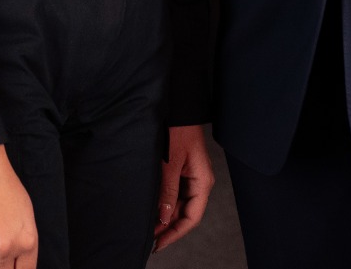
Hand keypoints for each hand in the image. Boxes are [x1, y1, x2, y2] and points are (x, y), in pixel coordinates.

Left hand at [152, 125, 214, 251]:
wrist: (178, 108)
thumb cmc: (178, 129)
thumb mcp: (170, 163)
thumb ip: (167, 191)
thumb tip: (164, 217)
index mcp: (202, 182)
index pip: (191, 217)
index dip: (175, 233)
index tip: (158, 244)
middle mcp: (199, 182)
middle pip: (185, 213)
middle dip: (168, 228)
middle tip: (149, 239)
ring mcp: (190, 176)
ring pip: (179, 205)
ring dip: (165, 216)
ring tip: (148, 227)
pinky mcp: (181, 171)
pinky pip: (174, 193)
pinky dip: (164, 203)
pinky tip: (152, 209)